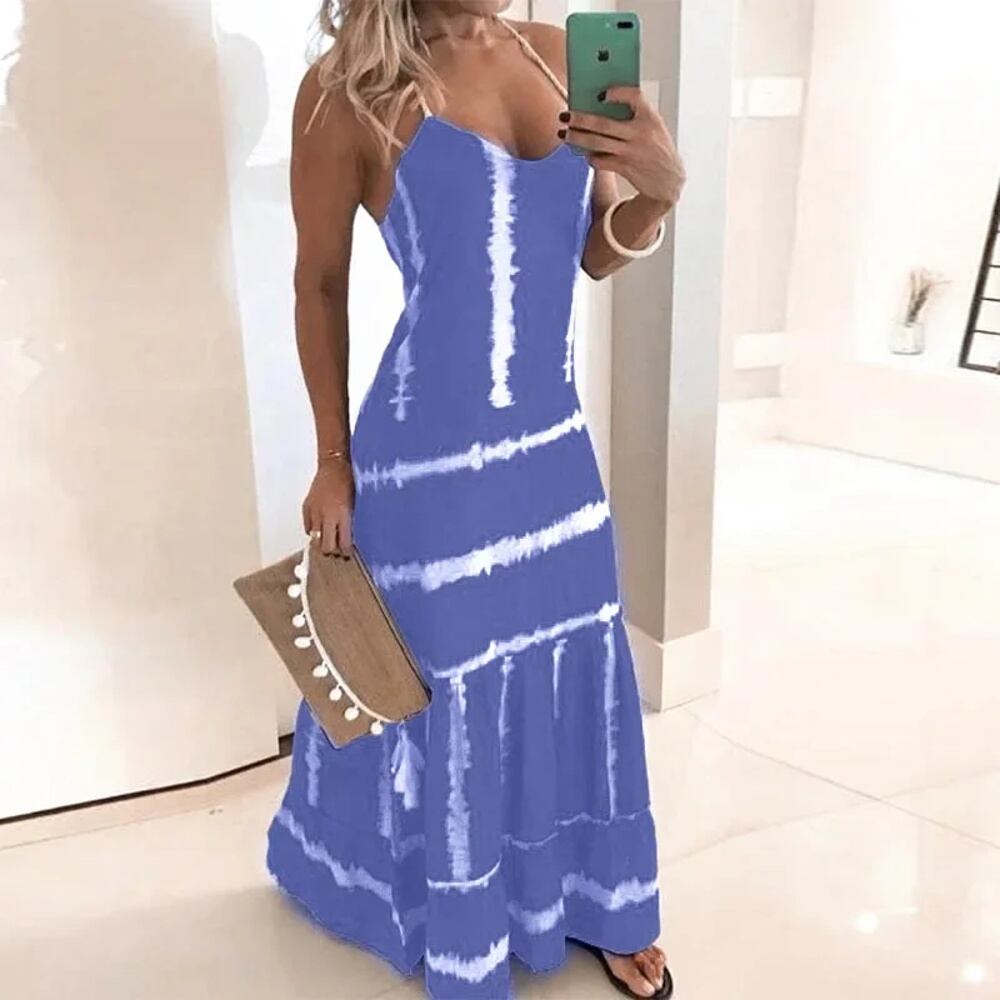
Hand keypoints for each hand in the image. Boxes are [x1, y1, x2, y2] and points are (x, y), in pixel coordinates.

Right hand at [302, 459, 354, 556]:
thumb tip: (347, 539)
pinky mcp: (306, 508)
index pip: (343, 543)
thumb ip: (349, 521)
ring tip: (327, 541)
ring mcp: (315, 512)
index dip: (345, 552)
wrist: (333, 466)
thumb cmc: (348, 482)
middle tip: (336, 550)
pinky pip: (308, 528)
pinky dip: (313, 530)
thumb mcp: (354, 504)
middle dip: (332, 551)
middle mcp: (328, 515)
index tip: (346, 555)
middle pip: (326, 546)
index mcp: (343, 514)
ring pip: (315, 539)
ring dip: (321, 542)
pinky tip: (320, 527)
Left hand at [560, 86, 685, 209]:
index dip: (618, 92)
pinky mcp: (625, 168)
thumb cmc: (658, 149)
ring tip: (565, 134)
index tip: (602, 93)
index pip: (634, 96)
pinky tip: (585, 153)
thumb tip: (600, 108)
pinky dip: (590, 157)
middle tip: (565, 115)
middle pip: (603, 123)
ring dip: (577, 138)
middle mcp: (640, 134)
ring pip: (597, 143)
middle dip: (580, 119)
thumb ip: (635, 116)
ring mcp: (631, 152)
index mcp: (650, 118)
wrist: (669, 181)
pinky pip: (601, 160)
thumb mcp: (654, 127)